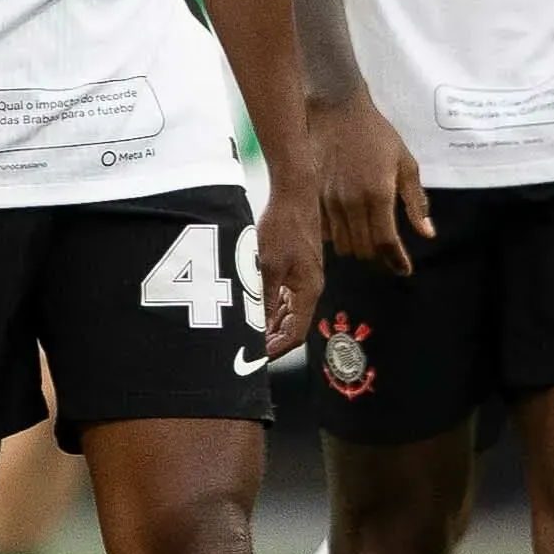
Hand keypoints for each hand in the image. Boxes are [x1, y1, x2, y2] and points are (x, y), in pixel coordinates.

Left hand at [251, 173, 323, 360]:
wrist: (295, 194)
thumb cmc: (283, 226)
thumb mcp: (267, 266)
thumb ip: (264, 299)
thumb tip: (258, 329)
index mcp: (308, 291)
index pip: (296, 334)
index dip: (276, 350)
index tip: (255, 359)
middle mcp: (309, 288)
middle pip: (292, 325)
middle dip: (270, 340)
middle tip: (245, 351)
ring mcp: (303, 277)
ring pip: (286, 312)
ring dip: (268, 325)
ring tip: (245, 336)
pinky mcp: (295, 267)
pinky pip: (282, 296)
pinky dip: (268, 307)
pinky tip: (251, 310)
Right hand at [308, 89, 427, 273]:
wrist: (336, 109)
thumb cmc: (376, 134)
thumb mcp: (406, 163)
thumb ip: (415, 201)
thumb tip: (427, 233)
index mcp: (378, 195)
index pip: (386, 243)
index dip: (396, 260)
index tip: (404, 269)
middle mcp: (351, 202)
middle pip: (363, 249)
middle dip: (377, 255)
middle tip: (386, 249)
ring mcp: (327, 200)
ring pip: (341, 244)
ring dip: (356, 247)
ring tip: (366, 238)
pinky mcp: (310, 196)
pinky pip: (323, 230)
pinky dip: (336, 235)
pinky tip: (345, 225)